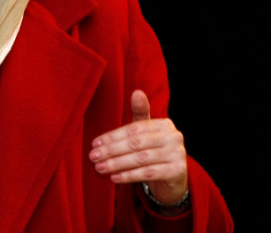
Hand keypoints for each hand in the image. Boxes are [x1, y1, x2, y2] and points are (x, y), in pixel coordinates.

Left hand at [89, 90, 187, 204]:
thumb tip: (137, 92)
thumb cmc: (154, 150)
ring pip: (141, 159)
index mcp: (164, 124)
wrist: (174, 178)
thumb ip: (139, 114)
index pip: (133, 129)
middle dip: (111, 150)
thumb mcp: (146, 132)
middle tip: (93, 156)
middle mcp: (173, 137)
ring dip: (117, 164)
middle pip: (136, 143)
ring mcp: (177, 154)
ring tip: (100, 168)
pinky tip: (115, 178)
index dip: (112, 137)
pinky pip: (149, 173)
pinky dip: (129, 175)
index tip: (94, 144)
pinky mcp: (177, 171)